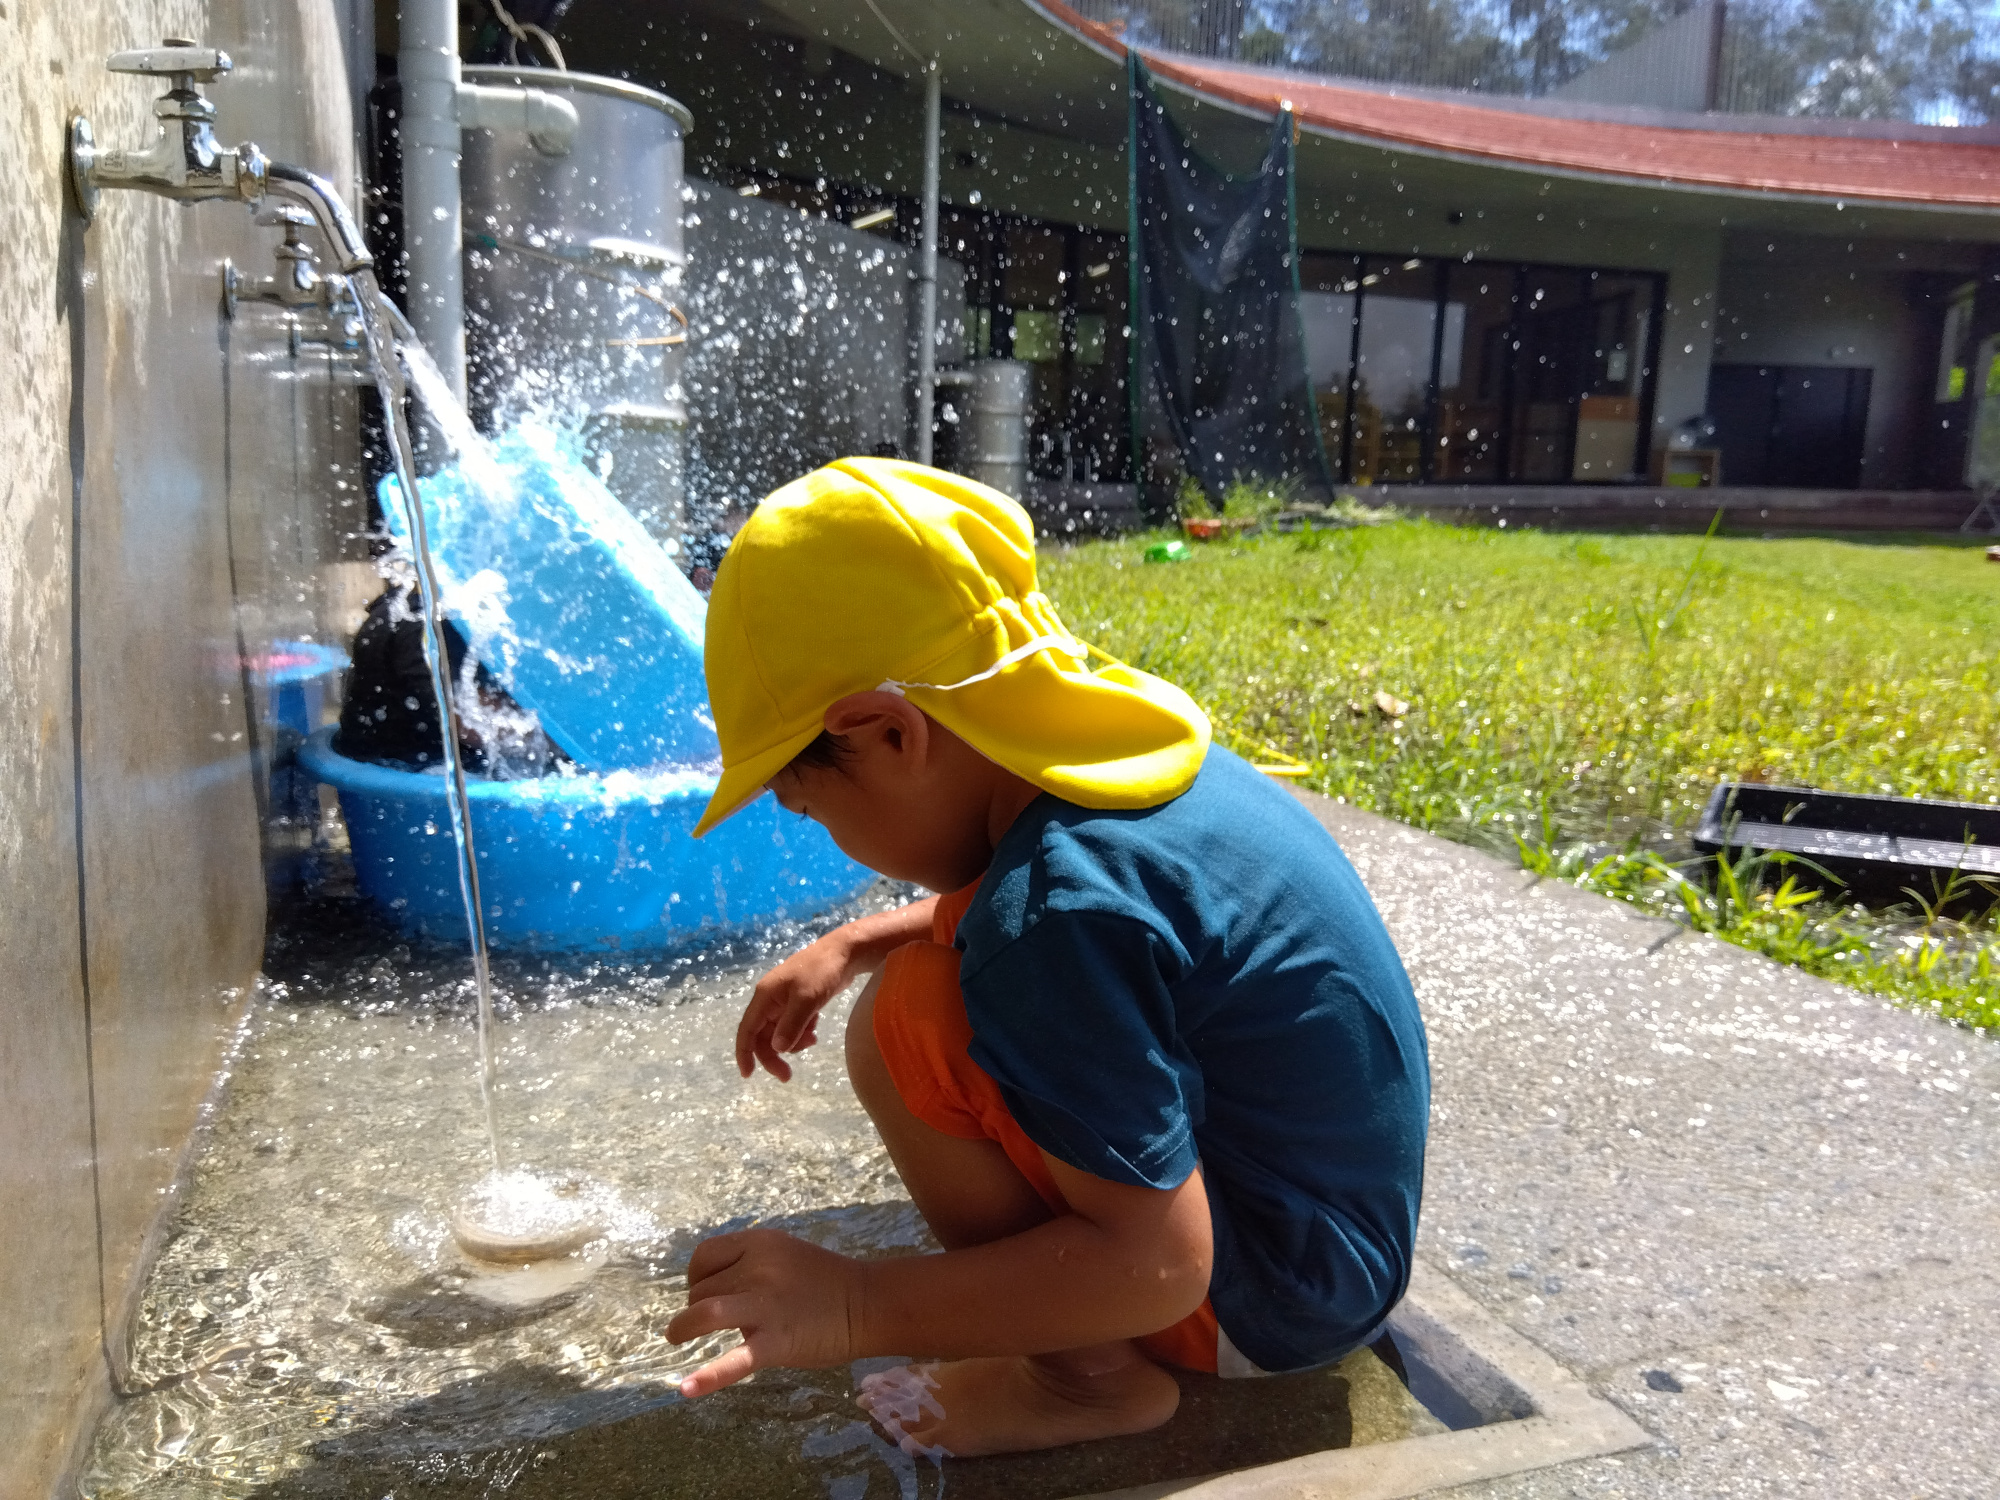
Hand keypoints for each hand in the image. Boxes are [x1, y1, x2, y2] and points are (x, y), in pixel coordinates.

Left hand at [666, 1228, 865, 1396]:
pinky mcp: (776, 1341)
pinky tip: (687, 1389)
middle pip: (702, 1288)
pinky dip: (708, 1377)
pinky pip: (735, 1360)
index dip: (695, 1276)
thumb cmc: (824, 1279)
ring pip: (704, 1313)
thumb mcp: (783, 1252)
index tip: (703, 1291)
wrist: (866, 1303)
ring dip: (683, 1327)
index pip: (703, 1256)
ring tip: (676, 1338)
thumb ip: (749, 1262)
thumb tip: (710, 1285)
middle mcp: (758, 1268)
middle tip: (710, 1321)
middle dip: (697, 1306)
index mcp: (759, 1243)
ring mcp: (766, 1305)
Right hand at [734, 930, 859, 1080]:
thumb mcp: (807, 1000)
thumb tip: (777, 1048)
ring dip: (793, 1042)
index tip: (748, 1075)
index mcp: (765, 996)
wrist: (845, 953)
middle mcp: (770, 1000)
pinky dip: (802, 1032)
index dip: (744, 1053)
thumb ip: (791, 1025)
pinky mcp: (797, 1002)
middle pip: (763, 1036)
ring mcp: (783, 1001)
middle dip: (774, 1055)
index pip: (747, 1030)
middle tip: (787, 1076)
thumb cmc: (823, 972)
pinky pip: (793, 1026)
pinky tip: (815, 1026)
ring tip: (813, 1039)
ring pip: (779, 1034)